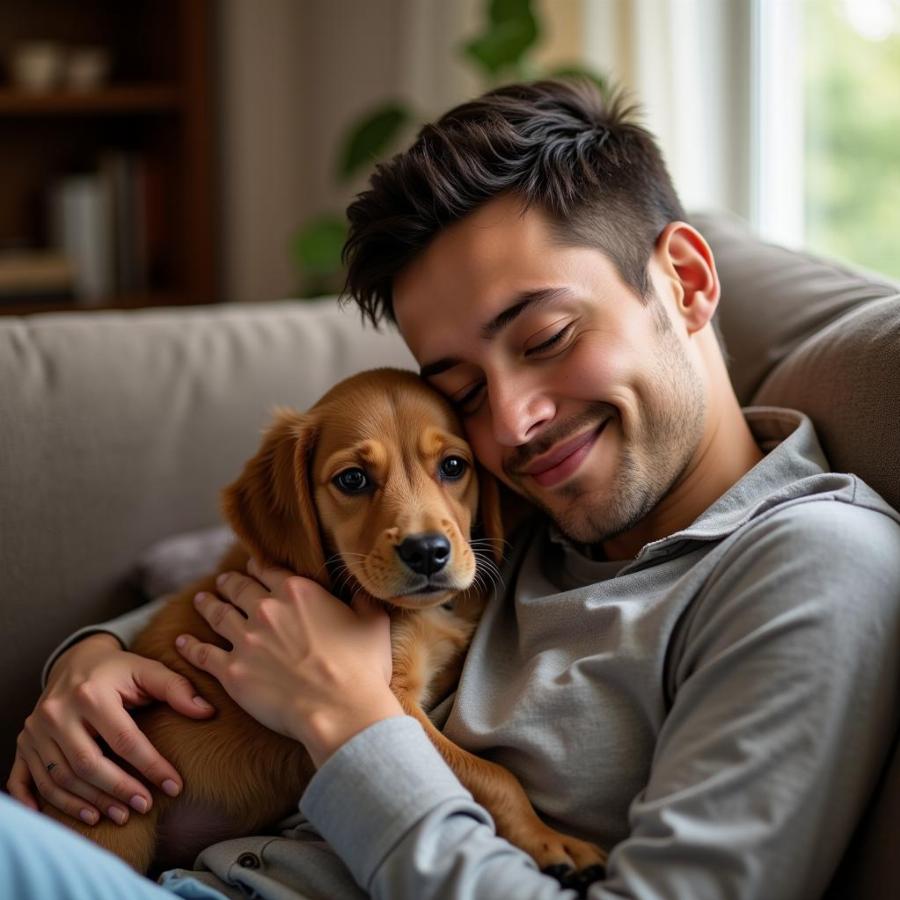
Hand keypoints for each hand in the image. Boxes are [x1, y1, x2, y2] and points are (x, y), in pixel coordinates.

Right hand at [7, 632, 214, 824]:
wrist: (76, 658)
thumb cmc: (118, 670)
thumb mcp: (148, 671)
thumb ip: (178, 689)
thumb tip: (208, 711)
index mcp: (91, 694)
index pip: (124, 740)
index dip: (151, 766)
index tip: (174, 786)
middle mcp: (57, 713)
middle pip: (87, 764)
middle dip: (118, 790)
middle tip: (144, 806)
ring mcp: (35, 730)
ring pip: (60, 778)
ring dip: (88, 802)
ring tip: (119, 814)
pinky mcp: (24, 742)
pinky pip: (24, 780)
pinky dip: (42, 802)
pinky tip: (68, 817)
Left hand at [175, 558, 402, 766]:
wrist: (340, 710)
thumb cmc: (361, 668)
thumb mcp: (373, 621)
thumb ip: (363, 598)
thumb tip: (364, 583)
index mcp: (298, 591)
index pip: (269, 569)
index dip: (259, 566)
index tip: (253, 566)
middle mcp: (266, 609)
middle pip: (239, 587)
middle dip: (230, 582)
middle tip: (224, 581)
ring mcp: (245, 639)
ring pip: (217, 614)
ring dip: (208, 604)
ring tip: (201, 600)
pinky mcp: (231, 671)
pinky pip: (202, 653)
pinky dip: (189, 646)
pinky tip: (181, 642)